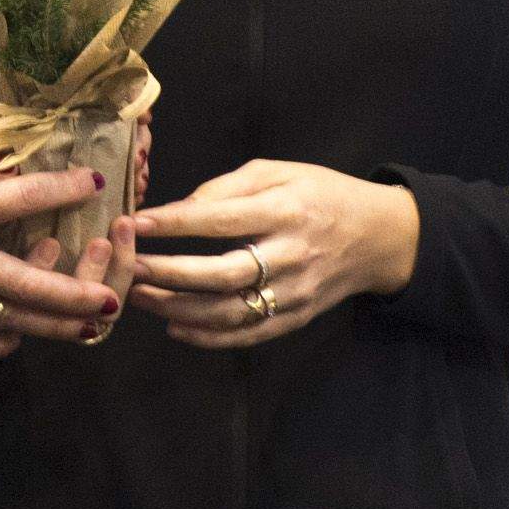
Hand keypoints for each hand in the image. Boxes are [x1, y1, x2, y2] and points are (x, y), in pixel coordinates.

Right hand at [0, 138, 122, 356]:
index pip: (23, 199)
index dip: (64, 188)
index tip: (91, 181)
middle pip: (35, 284)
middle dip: (81, 291)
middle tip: (113, 293)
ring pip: (13, 321)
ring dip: (56, 325)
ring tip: (86, 322)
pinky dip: (4, 341)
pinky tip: (18, 331)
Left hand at [124, 158, 416, 349]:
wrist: (379, 237)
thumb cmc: (321, 194)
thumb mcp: (280, 171)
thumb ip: (227, 187)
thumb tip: (178, 208)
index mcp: (285, 211)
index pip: (221, 220)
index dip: (175, 224)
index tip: (136, 223)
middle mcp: (291, 256)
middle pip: (221, 273)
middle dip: (168, 273)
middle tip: (129, 267)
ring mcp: (295, 293)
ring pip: (228, 311)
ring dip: (177, 309)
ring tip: (139, 297)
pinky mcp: (296, 318)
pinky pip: (247, 334)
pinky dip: (207, 337)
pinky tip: (174, 328)